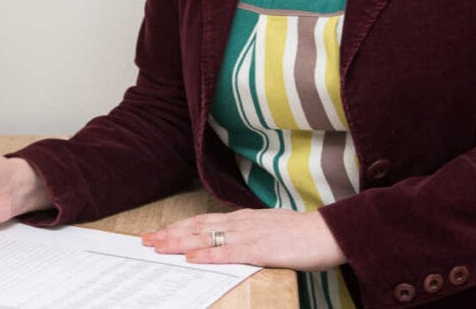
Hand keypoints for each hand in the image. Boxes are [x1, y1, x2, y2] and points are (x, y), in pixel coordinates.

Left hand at [141, 208, 345, 270]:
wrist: (328, 232)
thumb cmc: (301, 234)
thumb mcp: (269, 230)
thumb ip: (248, 235)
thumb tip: (230, 242)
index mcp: (243, 219)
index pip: (204, 221)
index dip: (180, 227)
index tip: (159, 232)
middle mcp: (241, 222)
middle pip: (198, 226)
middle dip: (171, 233)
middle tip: (146, 239)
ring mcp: (249, 234)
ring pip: (207, 236)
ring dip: (180, 241)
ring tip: (159, 245)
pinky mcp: (260, 249)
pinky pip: (228, 252)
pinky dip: (207, 254)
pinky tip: (192, 257)